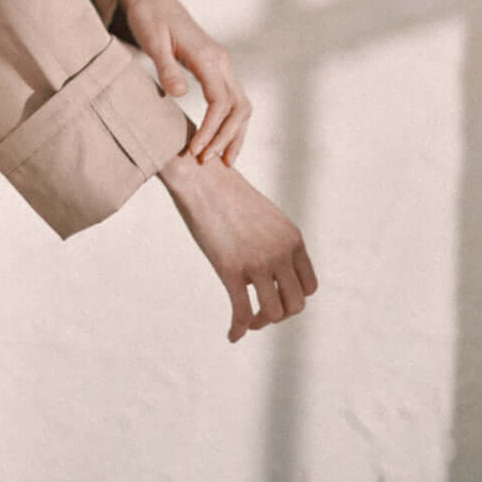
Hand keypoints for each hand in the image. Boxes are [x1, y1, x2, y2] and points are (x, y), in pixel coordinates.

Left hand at [114, 0, 250, 165]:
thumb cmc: (147, 14)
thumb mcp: (151, 39)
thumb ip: (166, 67)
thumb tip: (180, 95)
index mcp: (208, 56)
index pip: (220, 102)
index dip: (211, 131)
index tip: (195, 151)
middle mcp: (221, 60)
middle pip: (238, 107)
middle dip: (226, 138)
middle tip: (206, 162)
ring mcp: (220, 62)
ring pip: (241, 104)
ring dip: (233, 134)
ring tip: (221, 161)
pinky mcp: (214, 65)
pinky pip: (231, 98)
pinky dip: (230, 122)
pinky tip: (220, 140)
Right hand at [159, 147, 317, 342]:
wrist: (202, 178)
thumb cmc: (227, 194)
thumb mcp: (264, 216)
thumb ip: (274, 241)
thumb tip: (272, 270)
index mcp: (292, 238)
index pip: (309, 286)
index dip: (294, 298)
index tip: (276, 298)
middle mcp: (280, 251)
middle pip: (296, 304)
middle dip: (279, 314)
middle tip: (261, 312)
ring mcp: (257, 261)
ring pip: (273, 313)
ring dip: (261, 323)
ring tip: (249, 321)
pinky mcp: (231, 268)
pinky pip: (242, 313)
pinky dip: (239, 329)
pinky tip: (232, 335)